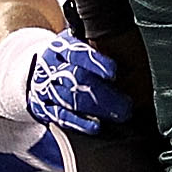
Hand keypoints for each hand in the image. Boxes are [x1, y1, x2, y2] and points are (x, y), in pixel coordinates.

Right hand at [7, 33, 137, 135]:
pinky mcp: (42, 108)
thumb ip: (100, 49)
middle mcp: (50, 67)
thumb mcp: (81, 45)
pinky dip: (79, 122)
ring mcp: (44, 88)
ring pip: (69, 99)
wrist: (39, 71)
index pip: (77, 53)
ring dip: (97, 108)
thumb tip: (131, 60)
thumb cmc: (71, 59)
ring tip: (120, 114)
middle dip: (104, 93)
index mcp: (60, 47)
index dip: (96, 63)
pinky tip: (96, 127)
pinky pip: (60, 116)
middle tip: (127, 104)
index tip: (114, 73)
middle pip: (76, 79)